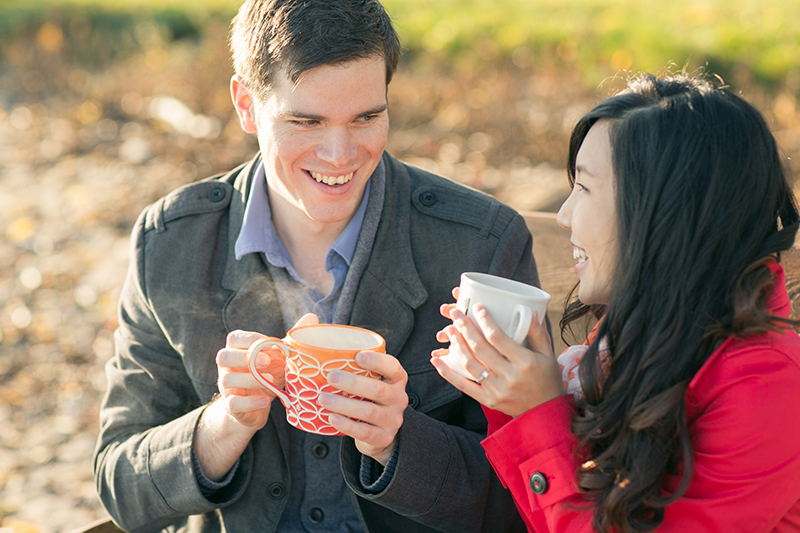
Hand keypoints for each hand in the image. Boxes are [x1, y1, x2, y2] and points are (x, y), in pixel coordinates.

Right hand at [195, 314, 319, 480]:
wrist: (255, 406)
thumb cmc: (266, 374)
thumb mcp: (278, 357)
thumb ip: (290, 338)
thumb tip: (312, 316)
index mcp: (237, 350)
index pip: (234, 338)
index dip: (249, 339)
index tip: (269, 343)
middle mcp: (227, 367)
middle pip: (223, 356)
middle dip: (244, 357)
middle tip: (268, 360)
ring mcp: (226, 387)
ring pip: (226, 380)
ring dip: (249, 380)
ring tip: (270, 380)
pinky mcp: (230, 406)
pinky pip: (233, 403)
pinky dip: (250, 402)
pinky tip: (266, 400)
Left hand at [319, 350, 408, 465]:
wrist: (379, 432)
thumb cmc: (367, 398)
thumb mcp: (369, 381)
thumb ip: (353, 366)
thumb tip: (318, 344)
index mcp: (396, 379)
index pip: (392, 367)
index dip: (377, 361)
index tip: (357, 356)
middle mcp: (398, 398)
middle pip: (378, 390)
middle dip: (353, 383)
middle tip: (330, 377)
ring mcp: (393, 420)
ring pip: (369, 412)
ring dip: (344, 405)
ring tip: (323, 399)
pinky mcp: (384, 438)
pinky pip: (364, 432)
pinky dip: (346, 425)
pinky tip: (331, 418)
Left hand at [431, 305, 563, 416]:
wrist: (546, 412)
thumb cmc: (548, 379)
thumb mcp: (548, 355)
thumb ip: (537, 333)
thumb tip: (529, 311)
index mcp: (525, 362)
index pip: (499, 338)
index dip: (485, 321)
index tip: (477, 308)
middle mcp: (510, 377)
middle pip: (480, 349)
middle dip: (465, 328)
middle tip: (455, 313)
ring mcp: (497, 390)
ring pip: (470, 365)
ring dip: (456, 345)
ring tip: (448, 330)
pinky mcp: (489, 401)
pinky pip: (464, 386)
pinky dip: (448, 373)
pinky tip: (437, 360)